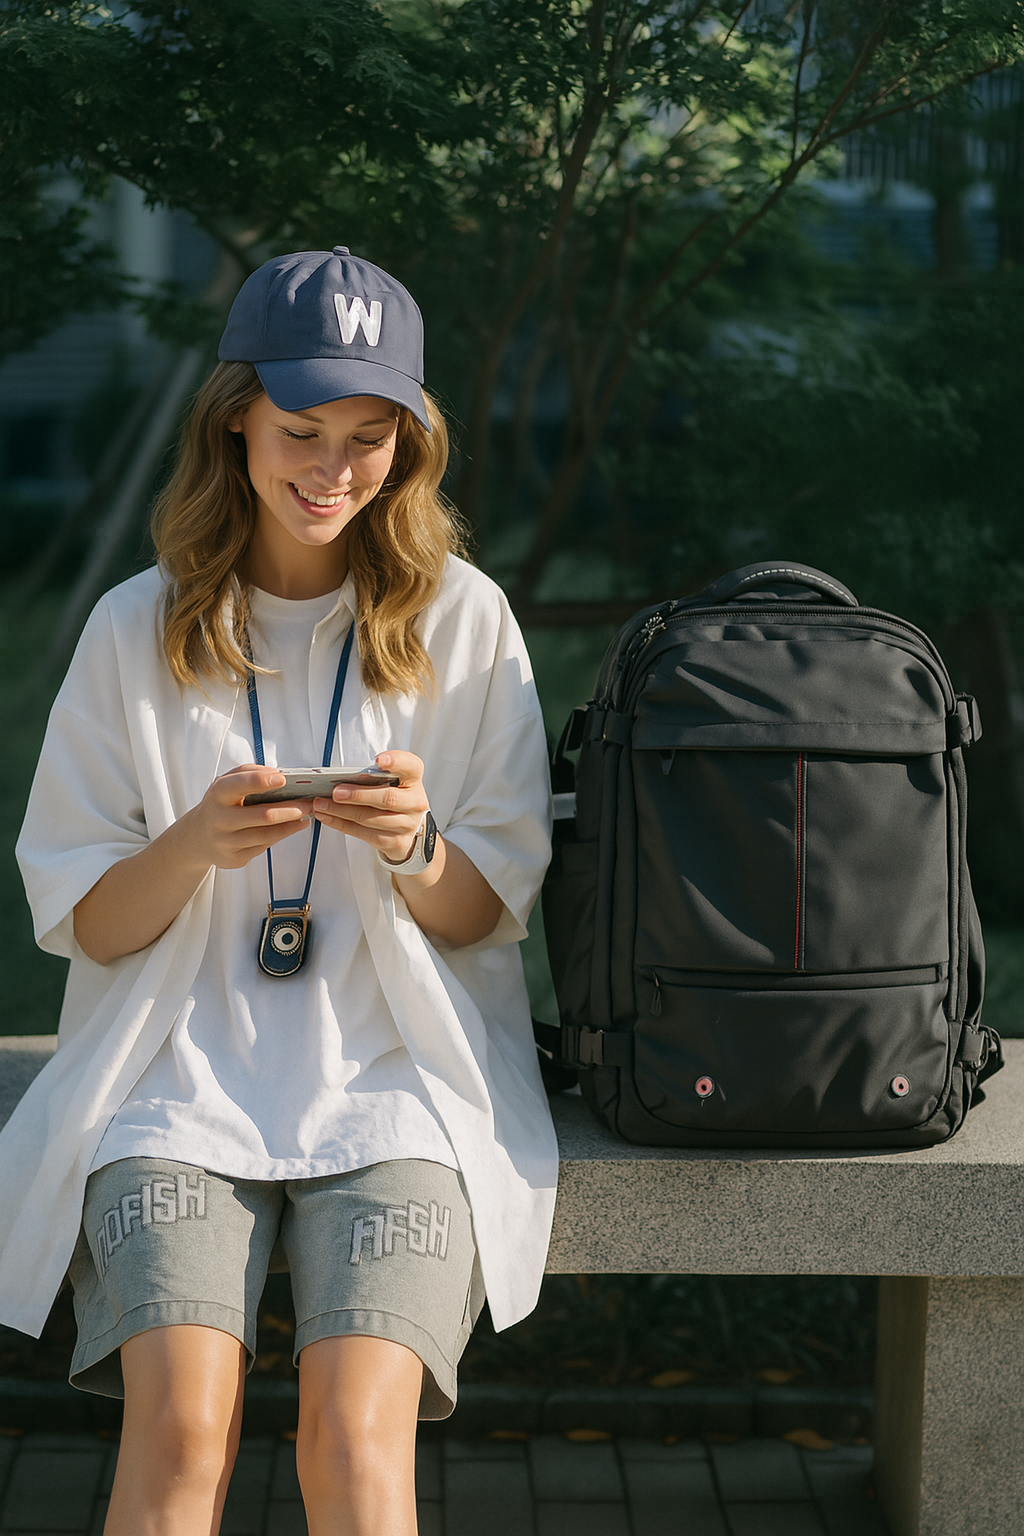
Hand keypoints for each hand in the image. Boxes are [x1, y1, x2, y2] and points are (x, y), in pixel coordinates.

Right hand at [177, 763, 311, 873]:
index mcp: (217, 795)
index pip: (238, 785)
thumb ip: (250, 773)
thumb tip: (277, 774)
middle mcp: (219, 820)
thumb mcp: (227, 782)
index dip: (261, 781)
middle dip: (290, 809)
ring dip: (291, 825)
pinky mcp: (234, 859)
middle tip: (309, 803)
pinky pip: (263, 846)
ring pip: (266, 835)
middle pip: (262, 815)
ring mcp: (226, 842)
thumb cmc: (220, 804)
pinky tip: (292, 827)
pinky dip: (281, 835)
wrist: (198, 837)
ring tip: (306, 815)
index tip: (283, 779)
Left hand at [311, 751, 428, 863]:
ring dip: (342, 811)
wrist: (410, 829)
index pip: (410, 766)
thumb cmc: (394, 797)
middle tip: (335, 792)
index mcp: (413, 779)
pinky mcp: (395, 842)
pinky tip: (327, 817)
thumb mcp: (392, 781)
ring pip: (371, 818)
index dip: (395, 762)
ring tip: (321, 804)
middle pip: (387, 798)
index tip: (378, 760)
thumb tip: (339, 779)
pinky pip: (364, 834)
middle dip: (358, 795)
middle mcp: (415, 801)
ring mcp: (407, 824)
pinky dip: (342, 824)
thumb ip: (373, 776)